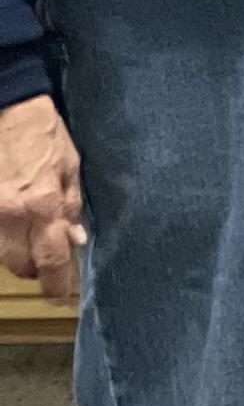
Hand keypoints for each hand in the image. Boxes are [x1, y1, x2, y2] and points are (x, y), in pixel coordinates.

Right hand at [0, 93, 84, 304]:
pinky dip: (2, 240)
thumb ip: (72, 206)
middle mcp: (11, 215)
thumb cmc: (45, 135)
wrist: (6, 109)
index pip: (51, 259)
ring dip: (17, 255)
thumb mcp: (71, 167)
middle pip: (20, 266)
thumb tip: (75, 240)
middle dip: (36, 270)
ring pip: (1, 255)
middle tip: (50, 262)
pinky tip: (14, 227)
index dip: (56, 283)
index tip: (61, 296)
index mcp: (43, 206)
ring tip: (32, 240)